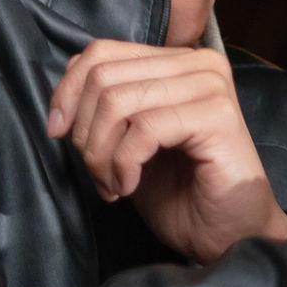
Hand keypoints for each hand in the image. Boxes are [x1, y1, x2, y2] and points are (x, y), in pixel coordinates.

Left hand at [47, 40, 286, 266]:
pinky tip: (130, 187)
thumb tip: (64, 90)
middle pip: (104, 77)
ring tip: (113, 184)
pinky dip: (124, 164)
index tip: (58, 134)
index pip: (102, 52)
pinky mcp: (218, 116)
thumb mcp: (128, 143)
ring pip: (118, 102)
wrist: (228, 234)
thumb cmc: (182, 192)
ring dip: (101, 154)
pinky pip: (144, 129)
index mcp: (177, 63)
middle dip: (84, 133)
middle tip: (98, 172)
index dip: (67, 93)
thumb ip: (105, 106)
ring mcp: (211, 87)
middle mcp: (198, 64)